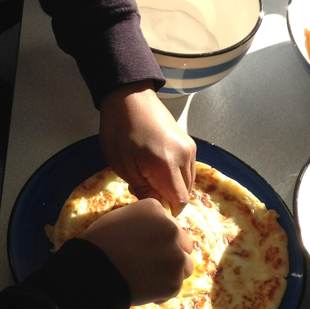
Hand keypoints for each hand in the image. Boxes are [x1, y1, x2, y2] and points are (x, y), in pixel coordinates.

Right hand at [81, 198, 193, 304]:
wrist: (92, 273)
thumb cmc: (99, 244)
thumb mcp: (121, 217)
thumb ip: (145, 220)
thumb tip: (157, 231)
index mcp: (156, 209)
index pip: (170, 224)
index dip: (158, 237)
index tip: (143, 246)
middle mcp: (171, 229)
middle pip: (184, 243)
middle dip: (171, 253)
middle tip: (149, 264)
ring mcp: (175, 257)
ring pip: (185, 266)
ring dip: (171, 272)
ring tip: (148, 277)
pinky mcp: (174, 282)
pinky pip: (175, 287)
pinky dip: (162, 291)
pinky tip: (144, 289)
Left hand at [99, 82, 195, 216]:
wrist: (129, 97)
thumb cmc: (120, 132)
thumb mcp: (123, 166)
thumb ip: (144, 190)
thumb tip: (157, 207)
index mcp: (168, 165)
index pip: (179, 201)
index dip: (167, 210)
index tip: (150, 208)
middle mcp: (185, 157)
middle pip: (186, 193)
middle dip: (169, 199)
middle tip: (146, 192)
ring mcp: (190, 148)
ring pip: (188, 181)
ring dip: (173, 187)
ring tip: (150, 179)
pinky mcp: (189, 143)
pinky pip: (188, 169)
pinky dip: (177, 176)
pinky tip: (158, 169)